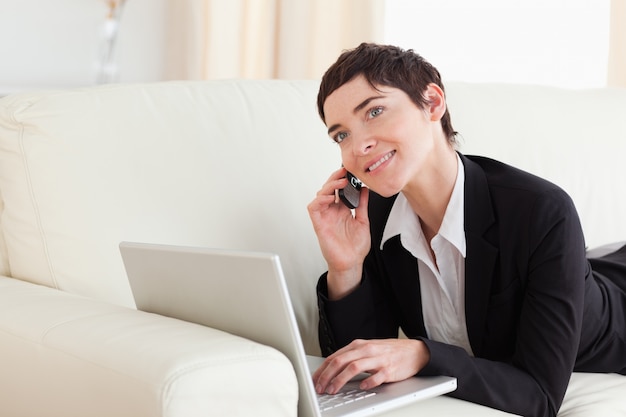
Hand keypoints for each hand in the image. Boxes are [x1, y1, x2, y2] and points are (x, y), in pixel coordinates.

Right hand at [307, 167, 370, 298]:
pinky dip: (319, 200)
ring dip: (328, 187)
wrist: (352, 263)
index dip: (342, 179)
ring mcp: (325, 217)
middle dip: (335, 179)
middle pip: (328, 189)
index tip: (350, 171)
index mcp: (342, 210)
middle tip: (344, 172)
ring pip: (320, 195)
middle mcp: (332, 212)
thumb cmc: (356, 247)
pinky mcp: (319, 224)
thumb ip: (362, 205)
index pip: (339, 190)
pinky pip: (313, 208)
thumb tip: (365, 189)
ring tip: (340, 183)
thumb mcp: (363, 221)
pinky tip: (330, 197)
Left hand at [312, 338, 430, 394]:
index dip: (322, 370)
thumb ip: (351, 357)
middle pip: (340, 361)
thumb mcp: (367, 350)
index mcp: (358, 345)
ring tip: (333, 390)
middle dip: (326, 376)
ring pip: (354, 367)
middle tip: (319, 387)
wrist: (413, 351)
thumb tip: (331, 369)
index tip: (314, 380)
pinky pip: (376, 376)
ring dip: (340, 380)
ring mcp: (378, 359)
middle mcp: (366, 350)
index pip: (334, 357)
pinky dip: (367, 382)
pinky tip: (362, 388)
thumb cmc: (388, 352)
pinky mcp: (389, 369)